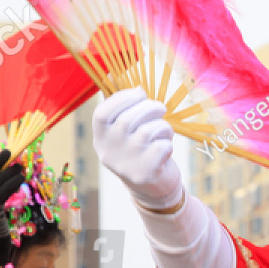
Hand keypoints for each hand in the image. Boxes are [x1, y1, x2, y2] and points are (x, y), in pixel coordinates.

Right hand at [92, 87, 183, 208]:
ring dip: (162, 126)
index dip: (123, 97)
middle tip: (160, 109)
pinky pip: (161, 146)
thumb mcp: (125, 131)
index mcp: (100, 137)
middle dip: (150, 107)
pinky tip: (165, 151)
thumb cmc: (141, 149)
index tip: (140, 92)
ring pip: (148, 131)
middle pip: (129, 119)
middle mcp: (108, 151)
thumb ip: (123, 108)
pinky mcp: (144, 173)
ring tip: (164, 132)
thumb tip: (124, 79)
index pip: (103, 113)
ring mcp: (125, 164)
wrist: (153, 188)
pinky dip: (168, 144)